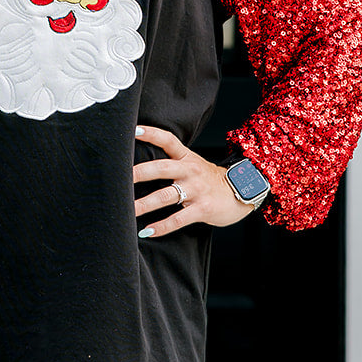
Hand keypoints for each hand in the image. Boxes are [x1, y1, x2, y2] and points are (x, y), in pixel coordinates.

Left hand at [133, 124, 255, 237]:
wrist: (242, 193)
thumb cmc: (210, 180)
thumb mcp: (194, 164)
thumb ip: (173, 162)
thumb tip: (141, 166)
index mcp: (187, 157)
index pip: (168, 140)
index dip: (151, 133)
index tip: (133, 130)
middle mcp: (190, 171)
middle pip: (161, 168)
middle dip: (139, 173)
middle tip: (120, 179)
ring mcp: (197, 190)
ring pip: (166, 196)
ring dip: (144, 204)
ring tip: (127, 211)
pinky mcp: (202, 209)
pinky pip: (178, 219)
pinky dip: (161, 226)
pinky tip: (147, 231)